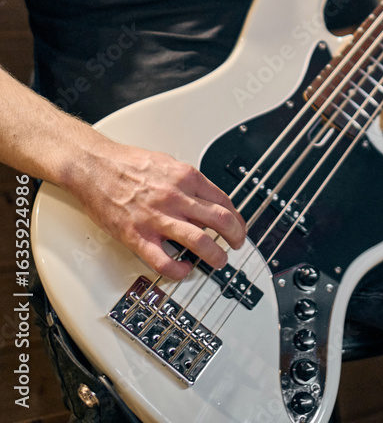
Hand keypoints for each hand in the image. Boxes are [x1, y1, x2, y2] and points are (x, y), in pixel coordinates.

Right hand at [69, 139, 245, 279]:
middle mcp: (175, 197)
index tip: (239, 225)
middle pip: (220, 220)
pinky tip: (184, 269)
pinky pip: (164, 261)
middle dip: (236, 236)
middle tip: (238, 244)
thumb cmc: (126, 163)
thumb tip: (203, 195)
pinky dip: (180, 270)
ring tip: (219, 261)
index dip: (237, 217)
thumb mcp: (166, 162)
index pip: (223, 200)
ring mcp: (157, 218)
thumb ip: (186, 180)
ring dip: (216, 255)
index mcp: (185, 177)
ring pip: (200, 242)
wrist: (94, 167)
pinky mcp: (137, 236)